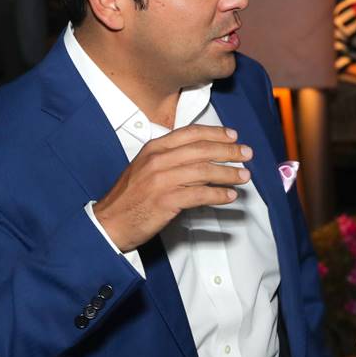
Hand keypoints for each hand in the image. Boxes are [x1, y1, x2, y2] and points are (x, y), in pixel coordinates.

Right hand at [93, 125, 251, 251]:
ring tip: (244, 176)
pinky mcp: (165, 201)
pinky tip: (230, 195)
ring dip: (229, 173)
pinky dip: (218, 194)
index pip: (190, 134)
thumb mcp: (145, 167)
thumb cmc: (129, 198)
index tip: (233, 135)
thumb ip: (170, 158)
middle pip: (202, 150)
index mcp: (153, 148)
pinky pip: (200, 195)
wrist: (108, 223)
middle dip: (229, 150)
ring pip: (204, 171)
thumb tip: (202, 156)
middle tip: (246, 153)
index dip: (215, 133)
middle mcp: (158, 160)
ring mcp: (161, 180)